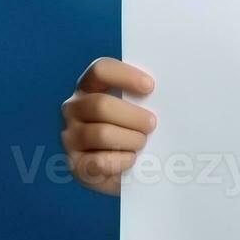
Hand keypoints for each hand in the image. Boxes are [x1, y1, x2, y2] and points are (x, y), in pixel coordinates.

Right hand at [59, 57, 156, 195]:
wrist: (127, 169)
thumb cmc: (136, 129)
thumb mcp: (138, 109)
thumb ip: (144, 98)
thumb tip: (168, 95)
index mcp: (90, 87)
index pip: (100, 70)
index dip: (125, 76)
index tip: (150, 87)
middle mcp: (74, 108)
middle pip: (101, 105)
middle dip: (133, 116)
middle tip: (151, 124)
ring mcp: (71, 136)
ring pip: (101, 133)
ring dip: (130, 139)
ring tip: (142, 143)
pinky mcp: (75, 165)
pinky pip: (99, 162)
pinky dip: (121, 161)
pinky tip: (131, 159)